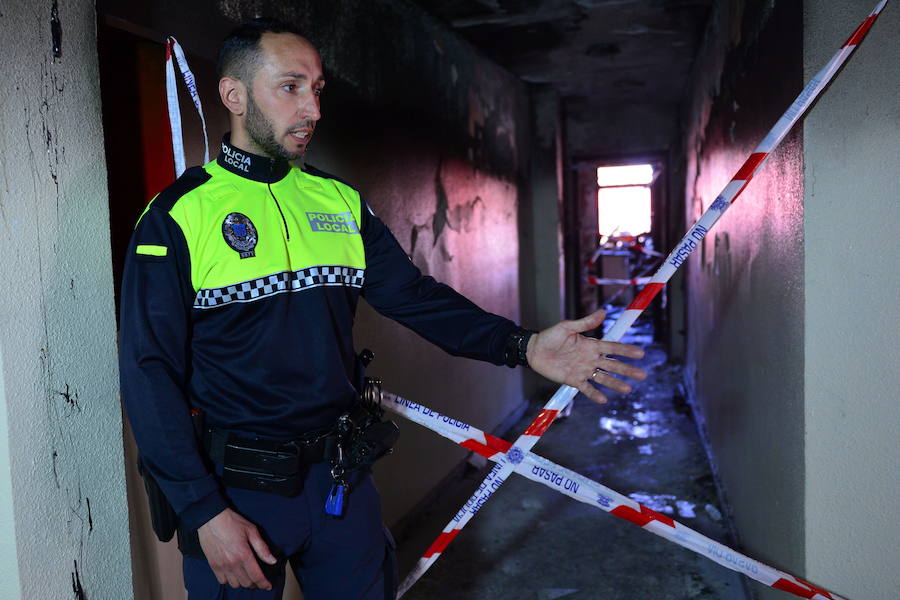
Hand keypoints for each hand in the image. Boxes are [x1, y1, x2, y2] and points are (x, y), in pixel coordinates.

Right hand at [197, 508, 277, 589]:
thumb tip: (272, 561)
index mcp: (244, 554)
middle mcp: (232, 563)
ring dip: (242, 582)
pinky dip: (230, 581)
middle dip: (254, 583)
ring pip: (235, 584)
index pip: (256, 576)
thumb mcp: (252, 531)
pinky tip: (234, 574)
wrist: (211, 519)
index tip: (268, 586)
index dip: (264, 584)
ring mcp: (221, 566)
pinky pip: (223, 581)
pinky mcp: (213, 565)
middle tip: (258, 579)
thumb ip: (262, 548)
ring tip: (246, 576)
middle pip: (246, 583)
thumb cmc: (232, 522)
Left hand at [526, 309, 645, 403]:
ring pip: (602, 378)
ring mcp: (583, 370)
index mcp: (591, 345)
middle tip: (642, 375)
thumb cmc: (550, 337)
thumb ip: (585, 322)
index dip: (626, 351)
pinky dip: (594, 394)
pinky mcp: (573, 380)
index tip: (641, 354)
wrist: (534, 350)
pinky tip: (604, 400)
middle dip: (627, 370)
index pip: (612, 348)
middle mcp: (590, 359)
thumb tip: (603, 312)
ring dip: (615, 383)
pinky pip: (586, 388)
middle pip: (612, 365)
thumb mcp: (567, 327)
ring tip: (628, 389)